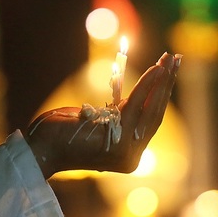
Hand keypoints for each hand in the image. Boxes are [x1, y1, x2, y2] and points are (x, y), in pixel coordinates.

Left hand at [25, 52, 180, 178]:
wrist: (41, 147)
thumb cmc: (63, 132)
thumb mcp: (98, 121)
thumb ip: (120, 114)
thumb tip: (139, 96)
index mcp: (128, 155)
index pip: (151, 121)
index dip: (162, 95)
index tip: (169, 72)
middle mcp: (132, 156)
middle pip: (155, 114)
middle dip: (167, 84)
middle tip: (176, 59)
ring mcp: (126, 151)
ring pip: (150, 109)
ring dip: (161, 81)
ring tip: (169, 59)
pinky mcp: (118, 139)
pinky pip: (136, 106)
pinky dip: (147, 85)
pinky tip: (156, 69)